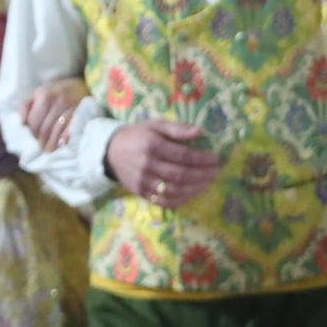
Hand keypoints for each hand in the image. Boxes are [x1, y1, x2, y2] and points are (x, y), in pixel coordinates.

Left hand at [20, 78, 90, 153]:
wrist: (82, 86)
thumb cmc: (56, 92)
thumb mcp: (38, 94)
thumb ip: (26, 107)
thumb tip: (21, 122)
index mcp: (44, 96)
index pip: (33, 121)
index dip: (32, 133)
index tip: (33, 139)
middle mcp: (58, 101)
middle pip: (45, 127)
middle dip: (41, 140)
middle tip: (40, 147)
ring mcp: (71, 107)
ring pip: (57, 130)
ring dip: (52, 143)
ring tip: (48, 150)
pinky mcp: (82, 113)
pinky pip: (71, 129)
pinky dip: (65, 138)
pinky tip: (61, 144)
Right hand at [104, 119, 220, 206]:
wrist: (109, 151)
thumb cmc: (137, 136)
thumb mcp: (155, 125)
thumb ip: (177, 128)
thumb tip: (200, 132)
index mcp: (152, 145)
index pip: (183, 155)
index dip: (202, 159)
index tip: (216, 159)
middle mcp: (147, 165)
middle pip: (181, 174)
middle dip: (203, 174)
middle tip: (216, 172)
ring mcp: (143, 181)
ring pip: (174, 190)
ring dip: (195, 188)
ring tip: (207, 183)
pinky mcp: (140, 192)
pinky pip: (163, 200)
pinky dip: (180, 199)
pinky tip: (191, 193)